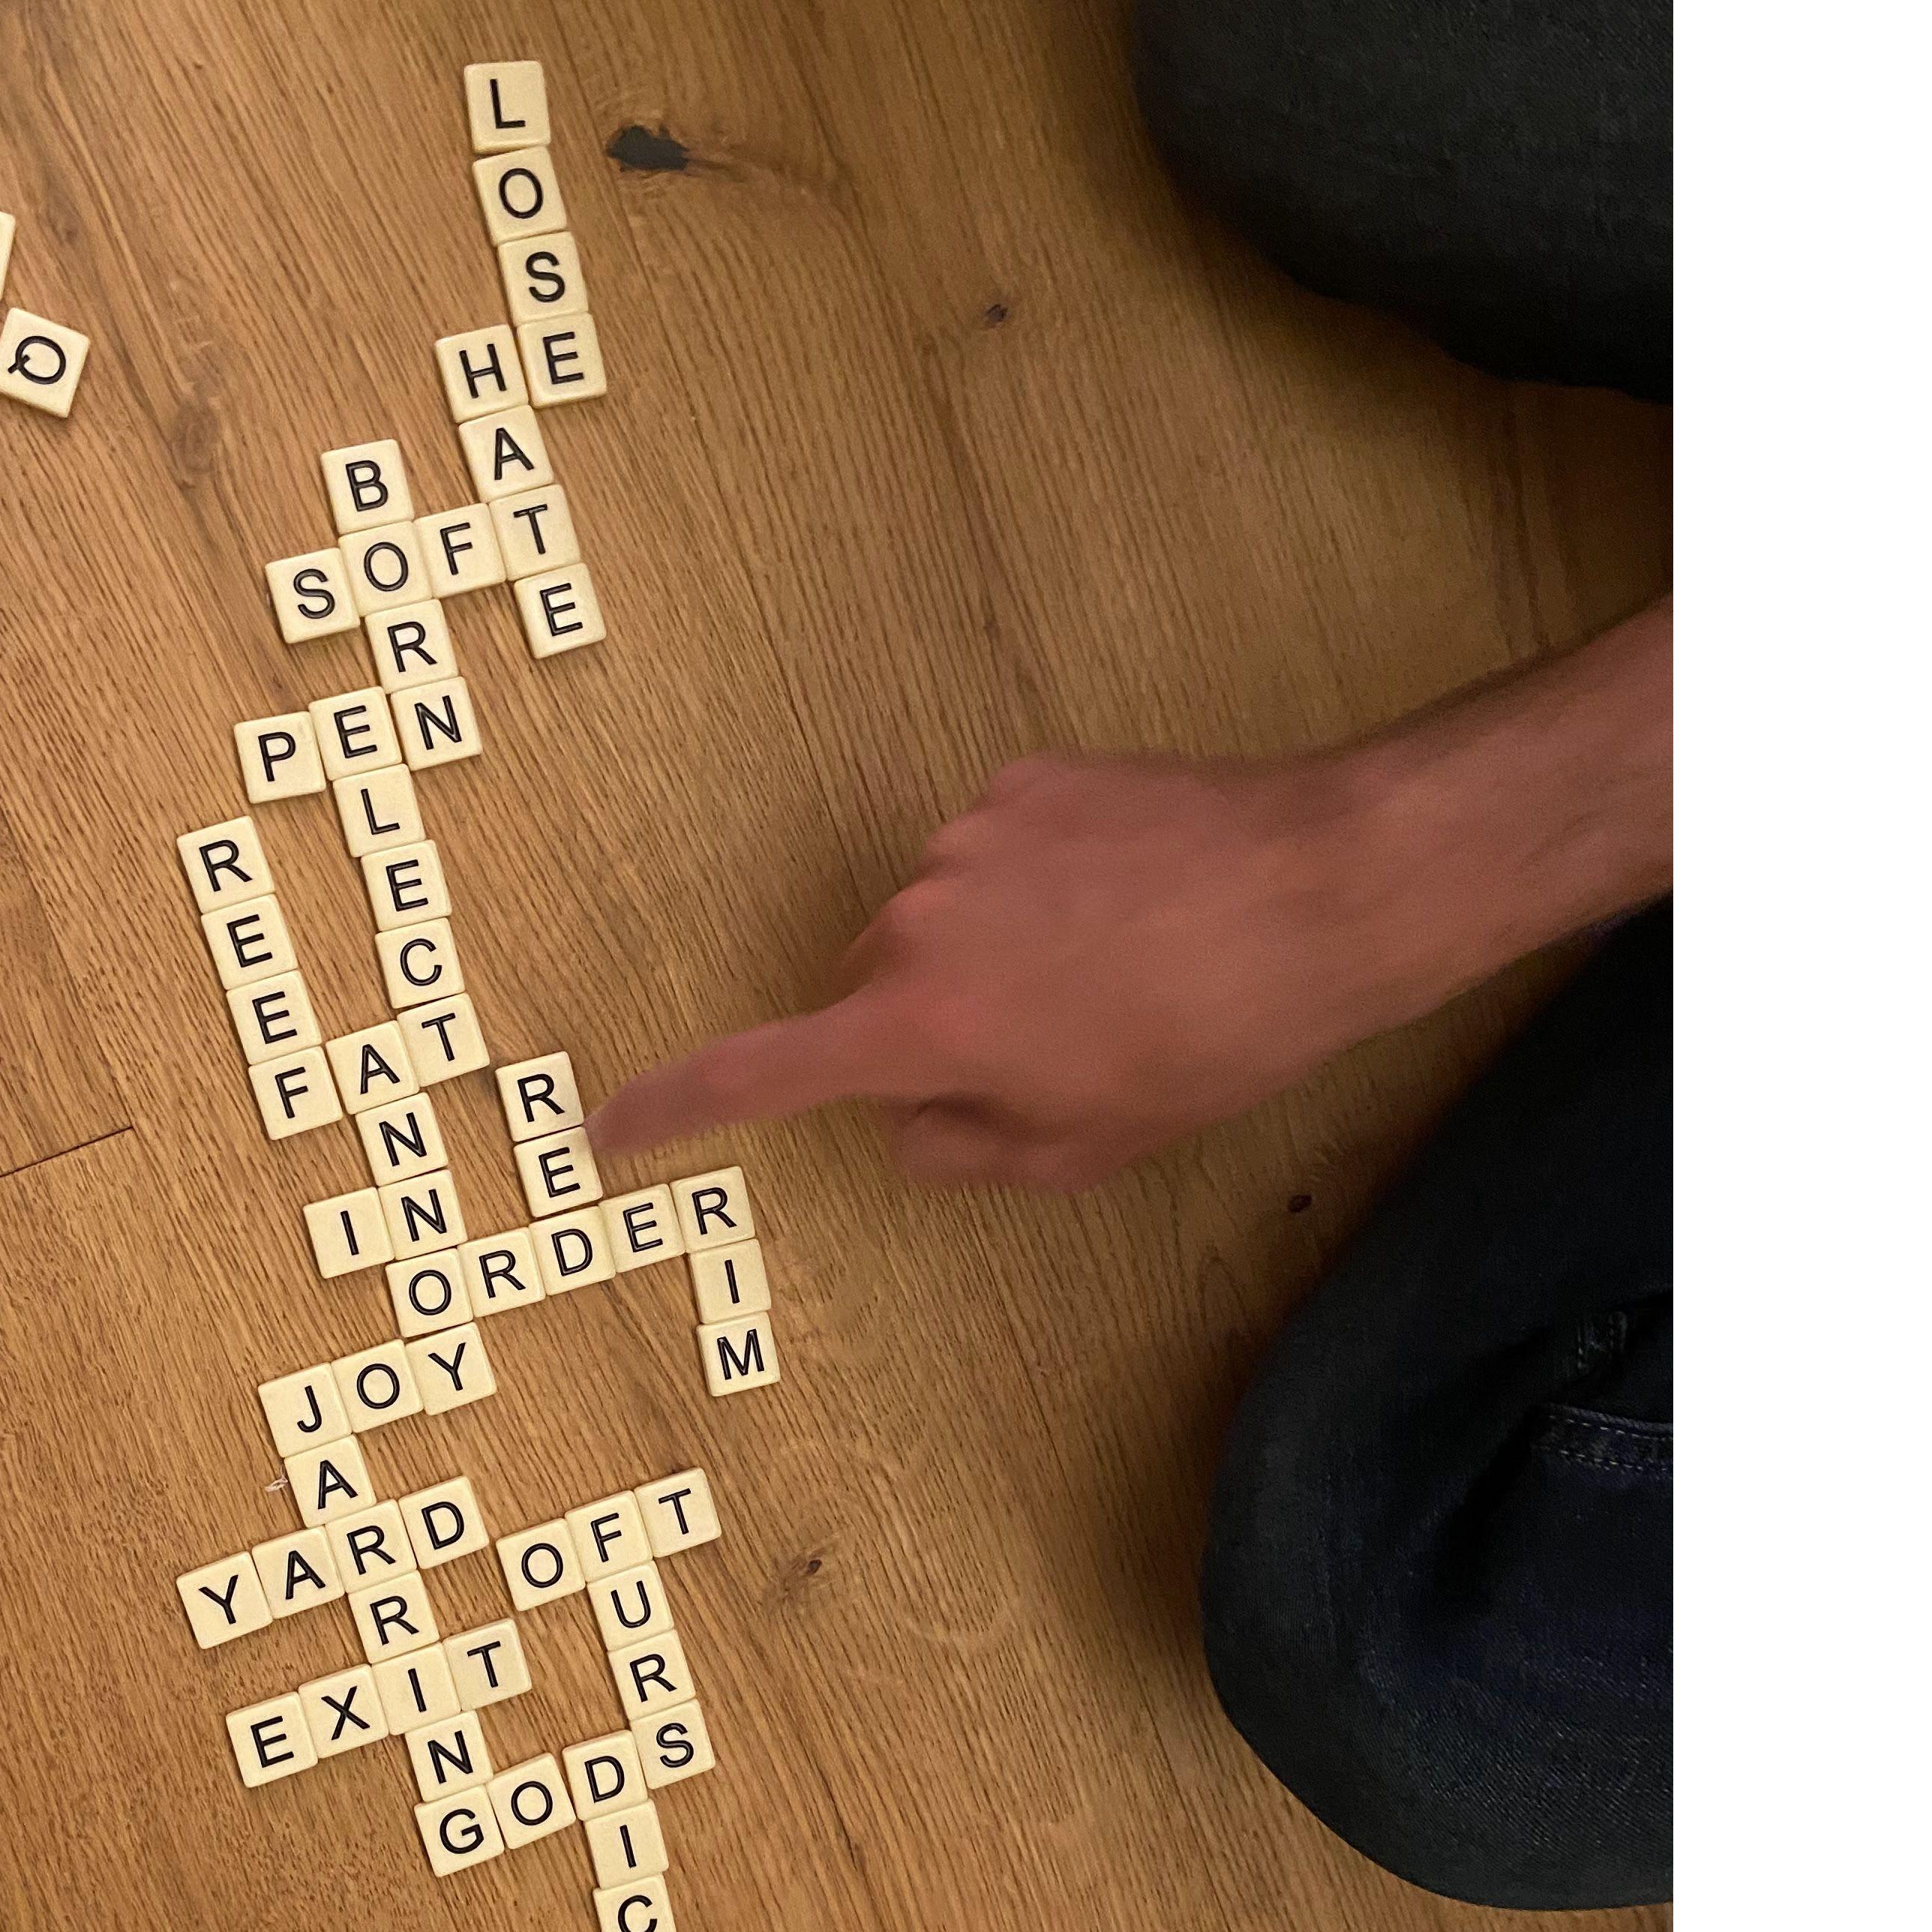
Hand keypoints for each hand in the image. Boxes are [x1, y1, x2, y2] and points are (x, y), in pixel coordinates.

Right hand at [590, 605, 1671, 1191]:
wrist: (1321, 891)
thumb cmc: (1209, 1038)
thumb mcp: (1082, 1145)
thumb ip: (961, 1149)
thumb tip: (907, 1122)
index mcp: (914, 1024)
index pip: (758, 1072)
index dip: (674, 1106)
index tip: (611, 1126)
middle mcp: (914, 919)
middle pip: (862, 989)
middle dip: (916, 1029)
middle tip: (1037, 1056)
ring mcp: (964, 838)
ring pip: (933, 921)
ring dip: (986, 956)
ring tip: (1108, 974)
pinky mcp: (1021, 782)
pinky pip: (991, 855)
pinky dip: (1033, 891)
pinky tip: (1122, 909)